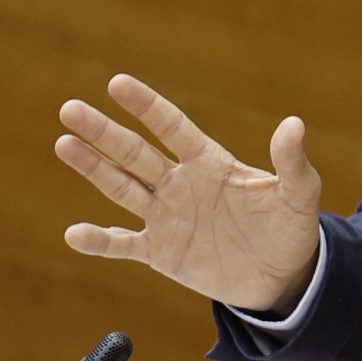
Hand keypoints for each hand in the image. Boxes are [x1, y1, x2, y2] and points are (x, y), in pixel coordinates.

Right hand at [55, 74, 322, 312]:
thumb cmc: (290, 228)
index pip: (172, 127)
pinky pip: (124, 244)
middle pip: (134, 152)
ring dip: (92, 168)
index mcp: (209, 163)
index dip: (146, 106)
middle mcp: (180, 184)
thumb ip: (292, 162)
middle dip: (103, 132)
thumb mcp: (298, 195)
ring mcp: (166, 217)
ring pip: (122, 187)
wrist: (281, 277)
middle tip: (70, 110)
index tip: (117, 84)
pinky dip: (99, 242)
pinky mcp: (161, 252)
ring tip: (63, 144)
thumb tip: (294, 124)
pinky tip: (74, 234)